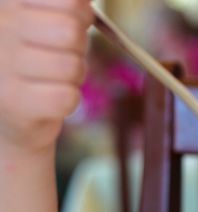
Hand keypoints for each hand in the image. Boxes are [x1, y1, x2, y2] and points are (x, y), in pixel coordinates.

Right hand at [0, 0, 92, 152]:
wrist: (9, 113)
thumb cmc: (36, 60)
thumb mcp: (49, 23)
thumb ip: (69, 7)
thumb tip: (87, 1)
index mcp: (9, 5)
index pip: (68, 1)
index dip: (79, 14)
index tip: (69, 23)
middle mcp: (0, 28)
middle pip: (70, 31)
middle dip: (78, 48)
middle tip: (63, 56)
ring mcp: (2, 66)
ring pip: (72, 66)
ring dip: (74, 77)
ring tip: (54, 78)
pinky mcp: (14, 102)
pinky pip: (67, 97)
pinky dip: (69, 101)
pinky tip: (49, 99)